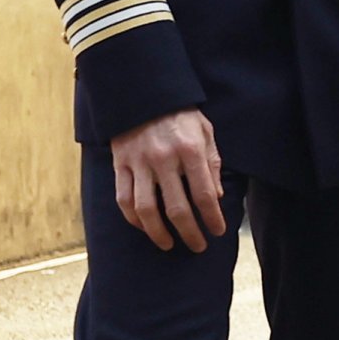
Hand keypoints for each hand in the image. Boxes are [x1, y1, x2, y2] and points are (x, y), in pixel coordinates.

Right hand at [108, 108, 225, 253]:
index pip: (204, 195)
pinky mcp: (120, 164)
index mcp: (190, 150)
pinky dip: (134, 219)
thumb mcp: (205, 131)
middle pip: (177, 209)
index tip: (218, 231)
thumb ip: (212, 163)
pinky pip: (124, 199)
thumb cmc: (180, 114)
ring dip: (158, 233)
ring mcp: (139, 163)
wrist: (143, 92)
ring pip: (146, 210)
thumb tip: (216, 198)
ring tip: (168, 244)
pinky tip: (145, 227)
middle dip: (190, 233)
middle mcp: (164, 158)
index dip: (212, 218)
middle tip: (198, 246)